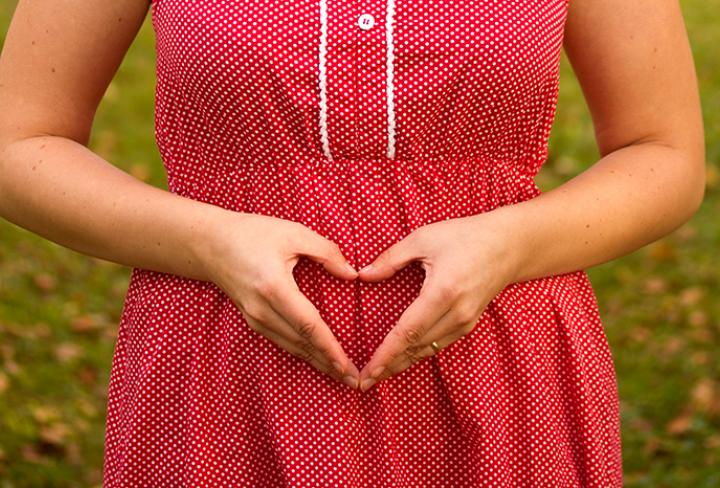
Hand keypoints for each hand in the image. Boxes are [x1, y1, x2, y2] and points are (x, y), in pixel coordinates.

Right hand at [202, 211, 361, 388]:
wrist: (210, 244)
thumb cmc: (253, 233)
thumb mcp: (294, 233)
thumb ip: (327, 252)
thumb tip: (352, 274)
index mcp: (275, 287)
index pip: (309, 325)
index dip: (330, 348)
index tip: (347, 366)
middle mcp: (263, 310)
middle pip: (302, 344)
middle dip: (329, 364)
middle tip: (355, 382)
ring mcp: (255, 318)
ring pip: (291, 347)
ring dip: (317, 362)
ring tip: (341, 375)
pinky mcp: (253, 320)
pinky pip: (282, 341)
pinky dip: (302, 352)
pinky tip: (317, 358)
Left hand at [355, 212, 521, 391]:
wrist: (508, 245)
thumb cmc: (464, 236)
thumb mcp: (423, 238)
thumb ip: (391, 258)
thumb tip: (363, 275)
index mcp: (443, 291)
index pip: (408, 331)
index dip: (386, 354)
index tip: (368, 372)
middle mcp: (457, 313)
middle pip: (416, 347)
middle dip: (389, 365)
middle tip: (363, 381)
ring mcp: (466, 321)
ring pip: (428, 350)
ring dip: (402, 362)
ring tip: (378, 374)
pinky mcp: (469, 323)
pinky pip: (439, 343)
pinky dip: (418, 352)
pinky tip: (402, 357)